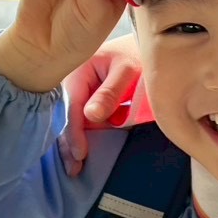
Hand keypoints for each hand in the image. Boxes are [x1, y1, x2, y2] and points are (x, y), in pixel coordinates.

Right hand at [57, 34, 145, 175]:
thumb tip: (91, 116)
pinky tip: (79, 153)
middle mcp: (75, 81)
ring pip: (73, 121)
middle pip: (68, 117)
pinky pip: (81, 119)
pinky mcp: (88, 98)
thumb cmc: (139, 56)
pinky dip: (81, 135)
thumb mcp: (127, 71)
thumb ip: (111, 92)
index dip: (74, 132)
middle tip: (73, 169)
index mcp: (79, 70)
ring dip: (73, 142)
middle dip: (69, 143)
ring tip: (74, 167)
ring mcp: (81, 91)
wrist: (149, 47)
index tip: (79, 154)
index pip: (73, 107)